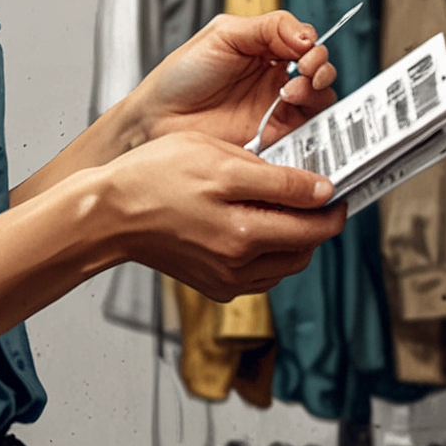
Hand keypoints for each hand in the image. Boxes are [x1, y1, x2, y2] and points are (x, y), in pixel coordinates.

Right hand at [99, 130, 345, 301]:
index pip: (314, 225)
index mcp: (244, 234)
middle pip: (304, 249)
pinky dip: (268, 254)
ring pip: (284, 264)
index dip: (333, 203)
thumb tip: (321, 192)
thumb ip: (276, 180)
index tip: (337, 187)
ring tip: (281, 207)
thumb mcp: (220, 160)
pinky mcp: (213, 286)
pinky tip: (253, 227)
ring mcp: (225, 280)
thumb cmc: (153, 178)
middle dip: (316, 223)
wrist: (107, 213)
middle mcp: (239, 266)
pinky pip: (259, 274)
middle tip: (314, 195)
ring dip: (293, 240)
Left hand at [125, 10, 338, 153]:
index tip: (303, 51)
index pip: (306, 43)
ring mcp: (277, 111)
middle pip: (320, 72)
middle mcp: (276, 80)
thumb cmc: (181, 76)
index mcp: (265, 50)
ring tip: (290, 95)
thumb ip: (268, 27)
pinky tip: (292, 115)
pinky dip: (312, 124)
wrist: (158, 118)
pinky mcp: (275, 140)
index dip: (312, 46)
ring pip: (320, 101)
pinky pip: (307, 134)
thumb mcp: (222, 35)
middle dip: (320, 69)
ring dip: (316, 94)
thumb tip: (306, 35)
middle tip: (303, 72)